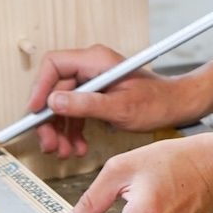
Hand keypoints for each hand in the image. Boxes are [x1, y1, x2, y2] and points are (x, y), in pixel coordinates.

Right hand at [25, 44, 206, 158]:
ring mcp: (92, 82)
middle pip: (54, 89)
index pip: (54, 65)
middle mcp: (91, 68)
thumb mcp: (121, 107)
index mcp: (95, 60)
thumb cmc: (157, 102)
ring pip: (62, 105)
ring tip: (64, 152)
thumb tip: (54, 102)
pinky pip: (75, 112)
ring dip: (60, 130)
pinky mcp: (95, 97)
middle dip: (49, 120)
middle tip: (49, 144)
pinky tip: (78, 147)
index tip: (35, 112)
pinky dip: (73, 131)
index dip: (39, 88)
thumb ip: (86, 104)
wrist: (177, 107)